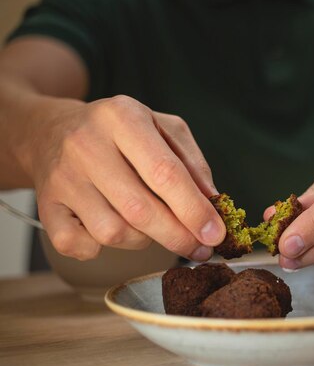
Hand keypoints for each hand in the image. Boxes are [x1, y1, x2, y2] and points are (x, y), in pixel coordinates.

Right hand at [27, 95, 225, 259]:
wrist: (51, 130)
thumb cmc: (119, 132)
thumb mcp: (162, 128)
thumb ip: (192, 162)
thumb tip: (213, 203)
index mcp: (123, 117)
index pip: (165, 173)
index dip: (194, 210)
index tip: (215, 234)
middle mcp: (87, 144)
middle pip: (140, 210)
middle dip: (178, 236)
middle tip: (201, 249)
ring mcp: (62, 177)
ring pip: (113, 232)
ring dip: (143, 240)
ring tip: (151, 225)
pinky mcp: (45, 205)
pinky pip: (77, 246)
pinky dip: (100, 249)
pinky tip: (112, 230)